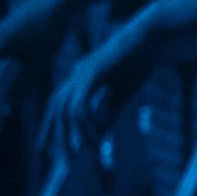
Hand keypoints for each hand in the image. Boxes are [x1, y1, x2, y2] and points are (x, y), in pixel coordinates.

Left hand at [40, 3, 168, 155]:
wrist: (152, 37)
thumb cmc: (139, 60)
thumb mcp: (121, 92)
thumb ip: (108, 111)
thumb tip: (98, 134)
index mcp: (81, 75)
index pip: (57, 103)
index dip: (50, 125)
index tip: (44, 147)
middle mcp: (76, 73)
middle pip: (55, 108)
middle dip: (54, 134)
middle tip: (58, 159)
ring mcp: (82, 72)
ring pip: (65, 111)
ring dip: (71, 135)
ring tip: (81, 153)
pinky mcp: (92, 74)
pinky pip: (81, 107)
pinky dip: (86, 125)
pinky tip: (97, 138)